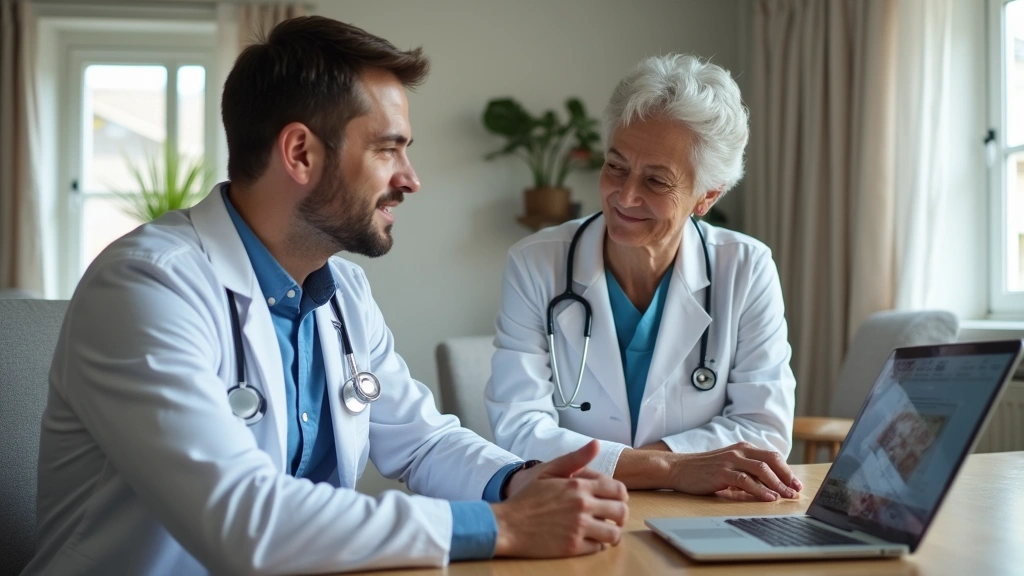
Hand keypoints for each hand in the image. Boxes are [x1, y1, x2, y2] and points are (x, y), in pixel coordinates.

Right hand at [491, 440, 628, 557]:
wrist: (508, 524)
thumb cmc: (527, 497)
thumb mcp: (549, 470)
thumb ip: (576, 458)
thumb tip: (596, 444)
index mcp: (579, 485)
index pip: (618, 490)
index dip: (620, 496)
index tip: (615, 500)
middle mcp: (582, 506)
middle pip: (621, 512)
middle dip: (620, 515)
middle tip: (613, 517)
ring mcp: (579, 528)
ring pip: (614, 533)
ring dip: (612, 532)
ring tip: (605, 531)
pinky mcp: (573, 547)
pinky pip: (598, 547)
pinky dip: (598, 544)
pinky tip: (590, 539)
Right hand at [667, 441, 802, 501]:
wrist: (678, 468)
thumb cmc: (704, 470)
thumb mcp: (729, 466)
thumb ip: (746, 472)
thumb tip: (768, 485)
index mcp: (743, 448)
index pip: (772, 457)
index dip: (787, 470)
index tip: (796, 484)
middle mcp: (739, 451)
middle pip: (771, 460)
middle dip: (787, 476)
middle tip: (796, 490)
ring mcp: (730, 460)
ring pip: (761, 470)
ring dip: (777, 484)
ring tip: (787, 496)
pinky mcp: (722, 472)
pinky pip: (746, 480)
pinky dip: (760, 490)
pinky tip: (769, 498)